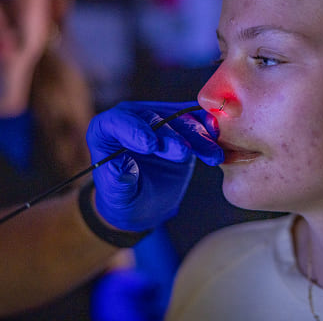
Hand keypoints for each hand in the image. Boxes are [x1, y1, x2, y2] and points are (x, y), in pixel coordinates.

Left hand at [86, 101, 223, 230]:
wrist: (144, 202)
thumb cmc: (124, 199)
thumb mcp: (118, 196)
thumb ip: (119, 181)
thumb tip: (122, 167)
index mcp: (105, 131)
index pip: (115, 122)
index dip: (133, 130)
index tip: (150, 146)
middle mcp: (131, 119)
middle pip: (152, 119)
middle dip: (170, 136)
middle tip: (184, 153)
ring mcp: (157, 119)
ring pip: (179, 119)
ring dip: (197, 135)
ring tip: (212, 155)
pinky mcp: (179, 125)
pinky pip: (195, 120)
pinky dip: (208, 127)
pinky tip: (217, 137)